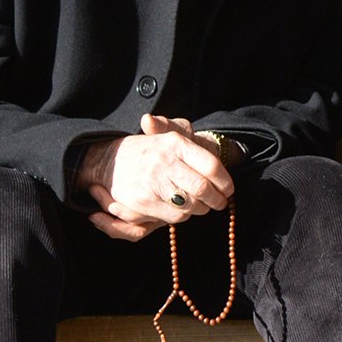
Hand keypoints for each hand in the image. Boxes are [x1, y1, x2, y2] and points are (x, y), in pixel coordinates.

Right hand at [78, 114, 235, 240]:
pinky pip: (175, 216)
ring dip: (201, 209)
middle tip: (220, 202)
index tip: (229, 189)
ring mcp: (153, 183)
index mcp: (175, 143)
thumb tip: (167, 124)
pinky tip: (183, 208)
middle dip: (216, 200)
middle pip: (202, 188)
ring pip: (190, 205)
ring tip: (202, 205)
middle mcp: (164, 161)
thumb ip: (184, 128)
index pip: (211, 166)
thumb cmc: (151, 149)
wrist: (112, 163)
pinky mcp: (145, 202)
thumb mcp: (169, 132)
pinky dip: (184, 215)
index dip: (225, 182)